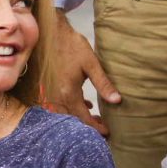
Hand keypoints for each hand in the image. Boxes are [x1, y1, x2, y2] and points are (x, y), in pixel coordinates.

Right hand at [48, 11, 120, 135]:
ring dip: (80, 118)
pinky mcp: (49, 88)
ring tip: (96, 118)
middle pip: (73, 119)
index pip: (83, 117)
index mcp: (69, 93)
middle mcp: (57, 96)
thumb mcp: (91, 64)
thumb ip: (103, 84)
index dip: (95, 127)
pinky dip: (73, 108)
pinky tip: (85, 104)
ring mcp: (51, 93)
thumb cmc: (72, 46)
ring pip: (66, 113)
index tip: (107, 133)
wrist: (51, 34)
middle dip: (88, 126)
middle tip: (104, 129)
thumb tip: (117, 100)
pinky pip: (60, 105)